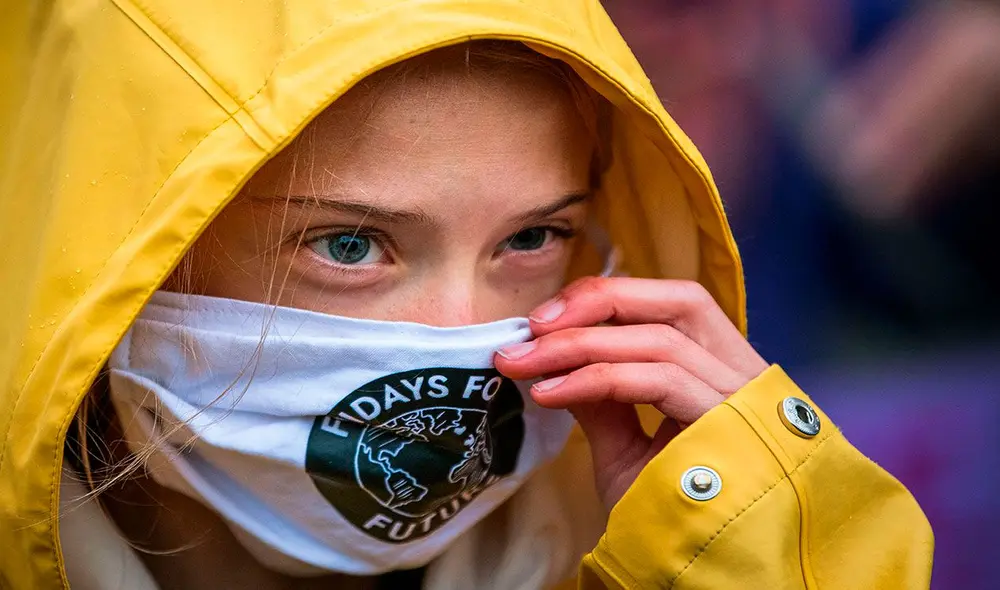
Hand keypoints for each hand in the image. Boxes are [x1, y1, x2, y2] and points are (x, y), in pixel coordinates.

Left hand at [494, 277, 768, 509]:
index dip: (609, 298)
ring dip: (578, 345)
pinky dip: (595, 378)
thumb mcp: (626, 452)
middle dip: (599, 302)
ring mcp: (740, 398)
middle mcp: (741, 374)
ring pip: (658, 340)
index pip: (672, 305)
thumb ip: (602, 403)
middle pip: (677, 302)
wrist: (700, 579)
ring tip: (522, 363)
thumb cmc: (671, 519)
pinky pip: (657, 380)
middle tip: (534, 325)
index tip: (543, 318)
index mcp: (721, 372)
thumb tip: (556, 361)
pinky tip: (549, 392)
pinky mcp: (730, 424)